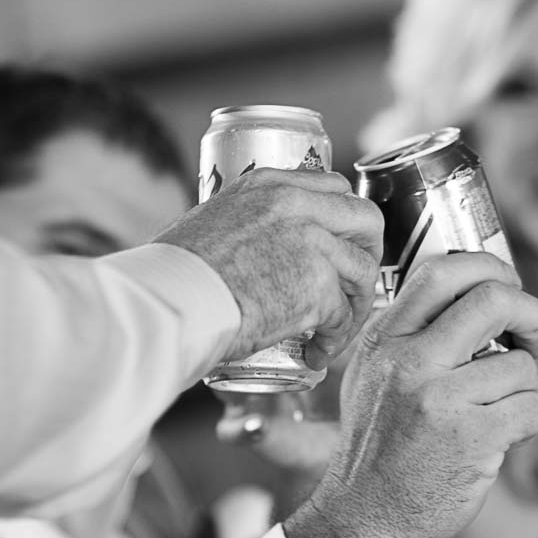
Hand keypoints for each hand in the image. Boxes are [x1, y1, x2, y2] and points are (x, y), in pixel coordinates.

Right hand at [154, 167, 382, 368]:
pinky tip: (314, 353)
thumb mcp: (212, 223)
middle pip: (366, 219)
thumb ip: (248, 224)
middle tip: (354, 286)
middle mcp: (295, 204)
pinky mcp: (316, 286)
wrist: (168, 304)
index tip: (343, 247)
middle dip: (368, 255)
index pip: (335, 187)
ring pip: (363, 271)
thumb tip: (261, 249)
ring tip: (332, 331)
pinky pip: (344, 316)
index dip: (347, 222)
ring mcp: (310, 242)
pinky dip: (334, 341)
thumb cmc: (174, 276)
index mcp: (268, 185)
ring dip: (354, 306)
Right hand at [282, 252, 537, 537]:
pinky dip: (529, 422)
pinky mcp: (472, 436)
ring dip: (527, 388)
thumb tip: (482, 295)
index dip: (491, 269)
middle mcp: (409, 361)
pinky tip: (503, 439)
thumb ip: (413, 336)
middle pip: (493, 298)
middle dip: (533, 313)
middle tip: (535, 337)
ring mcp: (439, 398)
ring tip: (501, 412)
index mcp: (384, 340)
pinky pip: (531, 406)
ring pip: (522, 364)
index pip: (443, 270)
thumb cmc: (377, 452)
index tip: (507, 291)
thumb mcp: (373, 378)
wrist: (364, 521)